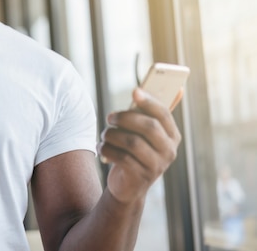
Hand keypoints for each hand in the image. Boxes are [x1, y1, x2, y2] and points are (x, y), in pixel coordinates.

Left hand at [98, 88, 181, 203]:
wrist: (128, 186)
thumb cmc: (134, 151)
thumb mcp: (141, 133)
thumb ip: (146, 113)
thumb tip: (156, 88)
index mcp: (172, 136)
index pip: (163, 114)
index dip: (149, 101)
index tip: (134, 91)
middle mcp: (169, 151)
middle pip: (149, 127)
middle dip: (125, 118)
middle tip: (109, 117)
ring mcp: (157, 166)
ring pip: (132, 142)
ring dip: (112, 135)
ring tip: (105, 135)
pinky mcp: (141, 177)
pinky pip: (121, 157)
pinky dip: (107, 149)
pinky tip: (102, 147)